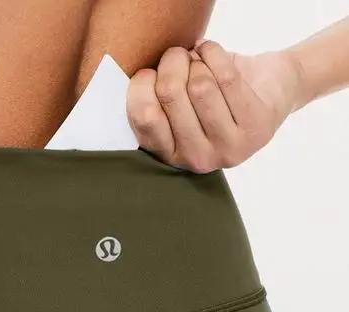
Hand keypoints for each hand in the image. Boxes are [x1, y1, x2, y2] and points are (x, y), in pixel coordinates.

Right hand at [127, 41, 303, 171]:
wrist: (269, 92)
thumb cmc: (214, 97)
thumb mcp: (176, 108)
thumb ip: (154, 101)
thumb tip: (141, 77)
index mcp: (170, 157)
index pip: (145, 117)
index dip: (142, 83)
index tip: (150, 72)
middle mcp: (197, 160)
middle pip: (171, 94)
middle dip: (172, 62)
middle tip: (177, 57)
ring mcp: (228, 148)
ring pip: (199, 84)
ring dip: (197, 59)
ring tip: (200, 60)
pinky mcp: (255, 129)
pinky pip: (226, 77)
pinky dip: (216, 53)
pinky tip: (213, 53)